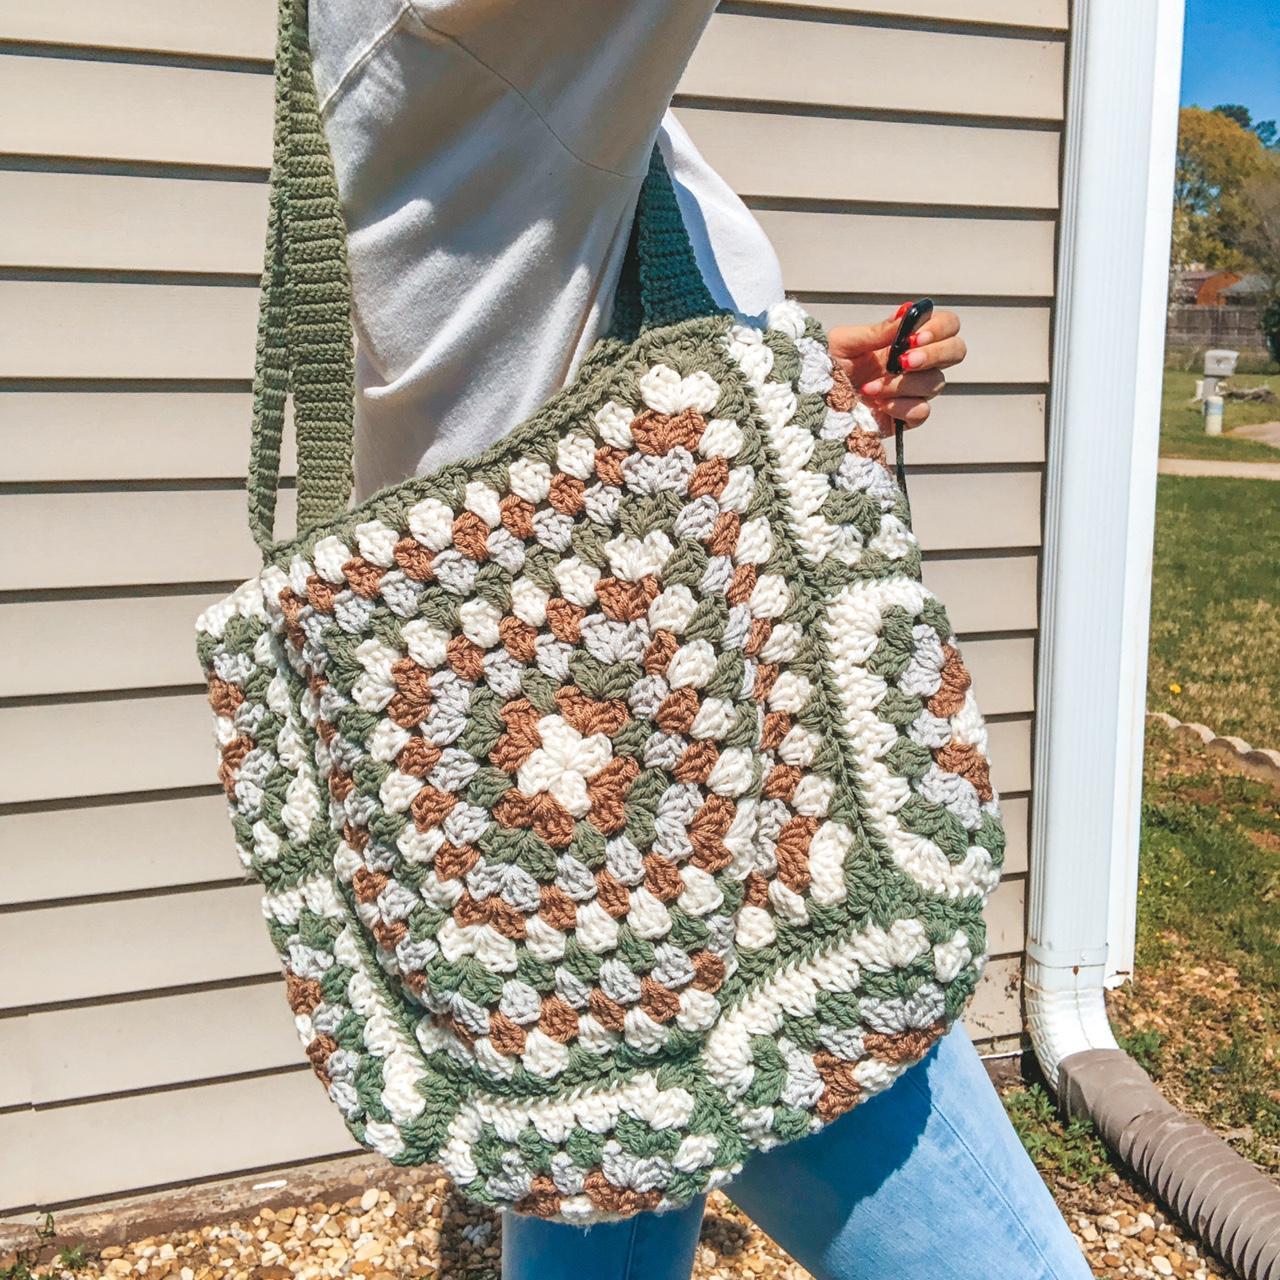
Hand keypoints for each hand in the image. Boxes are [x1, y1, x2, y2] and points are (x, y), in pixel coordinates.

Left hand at [828, 303, 966, 435]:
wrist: (808, 403)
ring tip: (869, 387)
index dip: (940, 328)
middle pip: (956, 351)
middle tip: (904, 361)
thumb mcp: (843, 342)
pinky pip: (922, 411)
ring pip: (935, 383)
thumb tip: (907, 314)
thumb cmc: (821, 367)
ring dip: (902, 384)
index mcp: (904, 339)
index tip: (914, 337)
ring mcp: (912, 391)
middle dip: (935, 354)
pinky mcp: (904, 418)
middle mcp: (914, 363)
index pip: (946, 325)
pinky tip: (878, 405)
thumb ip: (877, 331)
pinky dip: (902, 407)